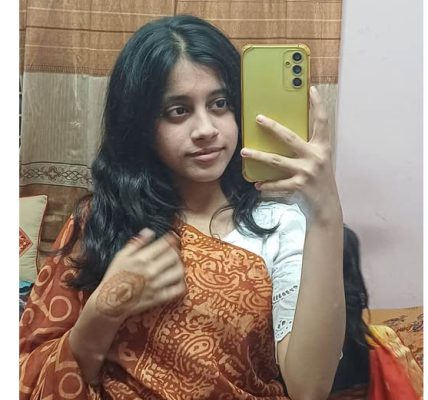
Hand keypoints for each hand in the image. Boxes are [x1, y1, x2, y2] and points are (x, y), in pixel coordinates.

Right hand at [91, 228, 185, 321]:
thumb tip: (149, 231)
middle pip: (174, 256)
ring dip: (180, 265)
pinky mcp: (159, 298)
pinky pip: (178, 289)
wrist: (110, 302)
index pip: (164, 244)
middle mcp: (150, 271)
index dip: (172, 238)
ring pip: (178, 271)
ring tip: (176, 264)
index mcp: (141, 259)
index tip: (173, 237)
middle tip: (175, 251)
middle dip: (176, 251)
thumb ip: (137, 243)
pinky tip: (177, 279)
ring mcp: (156, 285)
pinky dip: (181, 283)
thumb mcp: (121, 256)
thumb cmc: (114, 277)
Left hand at [240, 86, 340, 222]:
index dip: (317, 105)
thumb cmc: (319, 181)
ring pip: (277, 161)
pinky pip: (277, 184)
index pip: (321, 122)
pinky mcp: (299, 186)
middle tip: (258, 118)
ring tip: (244, 152)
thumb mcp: (318, 161)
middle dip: (272, 127)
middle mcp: (316, 157)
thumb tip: (283, 136)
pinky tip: (257, 185)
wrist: (327, 206)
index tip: (311, 89)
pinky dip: (266, 185)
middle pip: (290, 138)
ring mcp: (307, 172)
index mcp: (322, 147)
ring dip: (258, 156)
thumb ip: (306, 149)